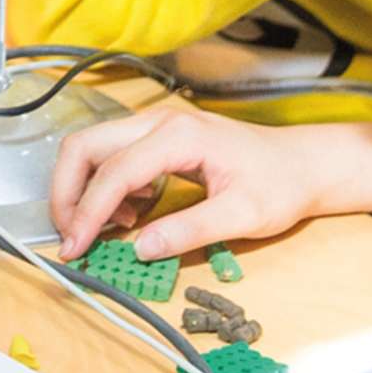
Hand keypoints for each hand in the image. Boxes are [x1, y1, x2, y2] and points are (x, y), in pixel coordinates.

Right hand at [48, 103, 351, 263]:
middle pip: (85, 147)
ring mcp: (155, 126)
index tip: (74, 248)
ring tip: (110, 230)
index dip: (87, 212)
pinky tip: (131, 215)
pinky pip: (111, 157)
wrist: (304, 164)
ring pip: (92, 149)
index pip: (113, 172)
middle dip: (67, 193)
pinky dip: (106, 188)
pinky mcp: (156, 138)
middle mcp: (158, 122)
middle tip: (71, 237)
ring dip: (85, 191)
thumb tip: (140, 250)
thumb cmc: (280, 186)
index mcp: (178, 136)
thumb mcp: (243, 216)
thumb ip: (190, 230)